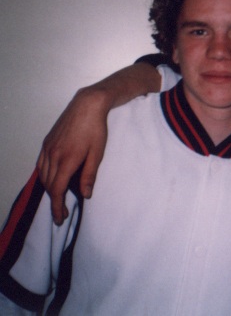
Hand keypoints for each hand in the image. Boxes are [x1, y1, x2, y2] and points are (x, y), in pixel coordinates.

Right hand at [36, 87, 109, 224]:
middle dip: (54, 201)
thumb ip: (89, 175)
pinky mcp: (47, 142)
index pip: (57, 190)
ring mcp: (48, 148)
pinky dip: (44, 176)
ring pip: (43, 175)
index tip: (60, 218)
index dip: (58, 206)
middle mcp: (53, 155)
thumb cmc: (96, 129)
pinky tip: (51, 179)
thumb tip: (85, 194)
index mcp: (66, 160)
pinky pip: (41, 164)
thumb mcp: (97, 153)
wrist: (87, 105)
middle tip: (61, 214)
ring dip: (48, 189)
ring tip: (57, 199)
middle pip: (49, 185)